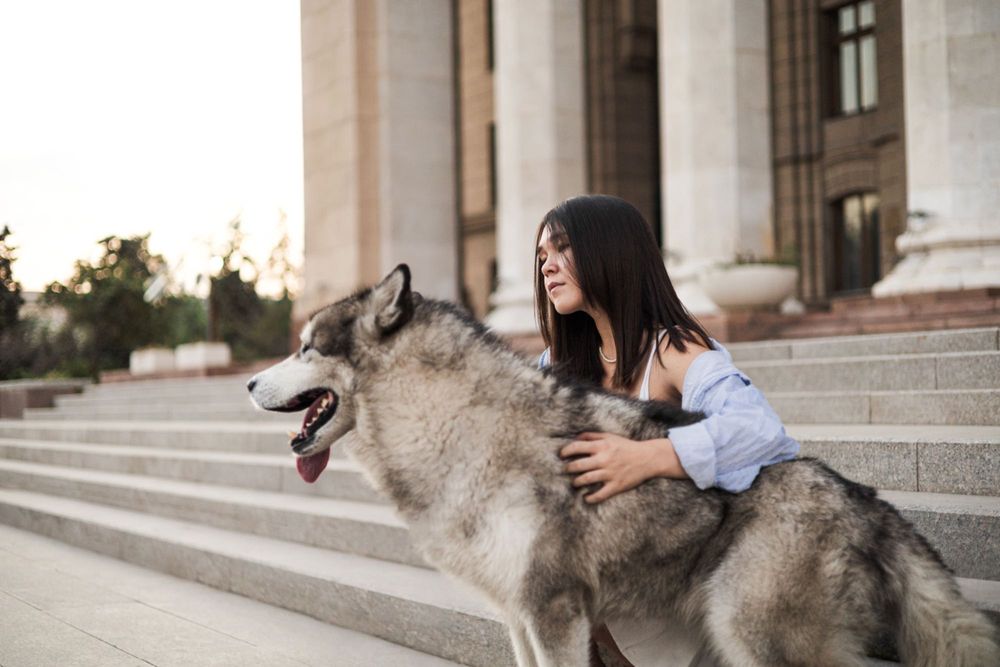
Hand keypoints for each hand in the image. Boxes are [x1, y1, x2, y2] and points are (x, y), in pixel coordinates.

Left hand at [559, 432, 685, 503]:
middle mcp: (604, 460)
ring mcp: (609, 474)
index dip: (565, 451)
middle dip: (568, 469)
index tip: (561, 456)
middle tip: (566, 470)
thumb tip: (575, 437)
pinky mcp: (616, 486)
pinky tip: (586, 498)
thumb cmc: (626, 446)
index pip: (577, 447)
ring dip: (576, 482)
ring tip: (575, 483)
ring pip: (585, 479)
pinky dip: (590, 498)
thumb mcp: (609, 437)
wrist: (647, 458)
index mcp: (601, 446)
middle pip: (578, 465)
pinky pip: (600, 495)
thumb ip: (592, 436)